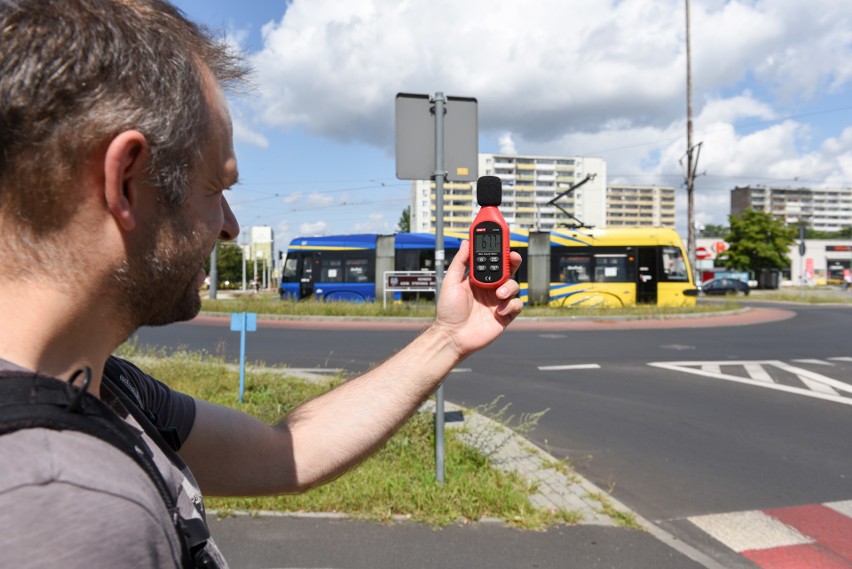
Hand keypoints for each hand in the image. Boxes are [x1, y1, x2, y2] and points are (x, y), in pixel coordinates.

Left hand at [433, 240, 522, 357]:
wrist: (452, 336)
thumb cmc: (448, 311)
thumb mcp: (451, 282)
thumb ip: (460, 262)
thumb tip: (465, 242)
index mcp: (478, 278)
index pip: (491, 259)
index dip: (498, 248)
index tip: (502, 237)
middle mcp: (490, 288)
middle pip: (508, 269)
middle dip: (512, 260)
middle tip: (512, 257)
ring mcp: (498, 301)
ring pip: (514, 285)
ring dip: (509, 287)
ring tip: (498, 295)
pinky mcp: (505, 315)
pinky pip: (517, 304)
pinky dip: (511, 305)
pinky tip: (498, 311)